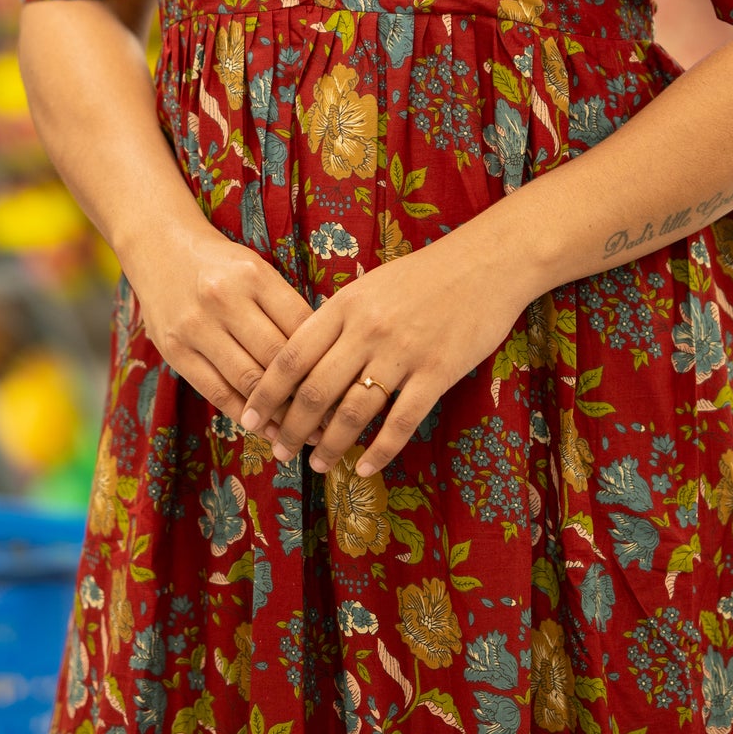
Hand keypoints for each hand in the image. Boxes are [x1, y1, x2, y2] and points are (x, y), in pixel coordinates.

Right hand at [127, 223, 313, 430]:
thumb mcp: (256, 270)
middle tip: (330, 417)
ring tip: (302, 430)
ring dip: (278, 411)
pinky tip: (265, 427)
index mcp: (254, 274)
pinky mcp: (175, 351)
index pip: (300, 324)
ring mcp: (196, 326)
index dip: (324, 359)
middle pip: (276, 357)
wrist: (160, 247)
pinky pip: (216, 392)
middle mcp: (224, 298)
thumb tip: (325, 356)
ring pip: (248, 380)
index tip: (342, 383)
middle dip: (306, 391)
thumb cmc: (221, 264)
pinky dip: (244, 414)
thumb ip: (284, 306)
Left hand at [239, 237, 525, 477]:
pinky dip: (379, 451)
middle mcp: (367, 330)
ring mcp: (403, 353)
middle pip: (316, 390)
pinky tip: (365, 469)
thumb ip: (337, 319)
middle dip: (291, 428)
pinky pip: (401, 422)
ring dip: (330, 445)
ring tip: (317, 465)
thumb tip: (302, 360)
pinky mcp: (437, 372)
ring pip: (353, 412)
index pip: (292, 355)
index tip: (247, 416)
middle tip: (279, 451)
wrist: (485, 264)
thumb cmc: (424, 276)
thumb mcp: (370, 286)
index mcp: (345, 306)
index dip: (265, 391)